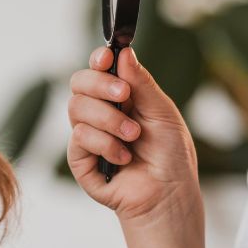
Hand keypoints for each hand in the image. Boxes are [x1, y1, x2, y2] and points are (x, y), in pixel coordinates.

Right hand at [67, 46, 201, 224]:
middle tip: (125, 96)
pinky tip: (123, 158)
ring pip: (77, 108)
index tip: (107, 57)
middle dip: (101, 85)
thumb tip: (124, 53)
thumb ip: (142, 83)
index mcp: (120, 98)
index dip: (98, 60)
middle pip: (79, 83)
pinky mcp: (80, 161)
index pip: (98, 70)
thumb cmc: (170, 155)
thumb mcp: (162, 112)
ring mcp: (88, 136)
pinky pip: (79, 138)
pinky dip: (105, 144)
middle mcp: (100, 113)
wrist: (168, 194)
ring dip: (109, 120)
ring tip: (133, 137)